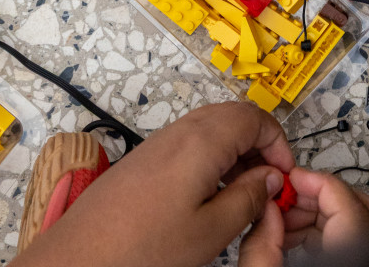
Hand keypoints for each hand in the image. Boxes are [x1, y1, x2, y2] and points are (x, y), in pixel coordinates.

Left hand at [14, 103, 293, 266]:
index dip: (278, 142)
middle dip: (259, 145)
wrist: (82, 255)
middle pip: (234, 116)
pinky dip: (212, 159)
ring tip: (245, 194)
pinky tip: (212, 195)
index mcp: (202, 140)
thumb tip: (271, 179)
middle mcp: (180, 130)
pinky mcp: (146, 157)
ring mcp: (160, 141)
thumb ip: (249, 199)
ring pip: (212, 128)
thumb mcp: (211, 230)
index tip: (285, 175)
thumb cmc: (142, 246)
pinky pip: (191, 142)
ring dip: (236, 152)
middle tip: (270, 183)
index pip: (255, 116)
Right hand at [239, 168, 368, 266]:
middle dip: (321, 194)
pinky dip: (327, 231)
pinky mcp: (364, 266)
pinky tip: (296, 240)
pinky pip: (354, 239)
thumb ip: (261, 244)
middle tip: (288, 197)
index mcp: (349, 259)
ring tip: (285, 222)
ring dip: (322, 212)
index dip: (318, 182)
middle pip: (362, 207)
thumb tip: (267, 207)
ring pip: (360, 221)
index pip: (349, 205)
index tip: (292, 178)